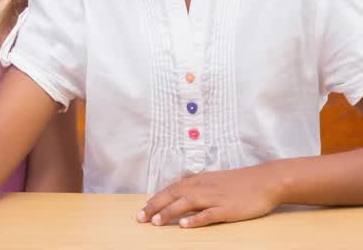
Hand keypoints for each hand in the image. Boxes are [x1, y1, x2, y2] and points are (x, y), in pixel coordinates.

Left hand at [137, 165, 283, 227]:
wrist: (265, 180)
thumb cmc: (239, 183)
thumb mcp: (212, 180)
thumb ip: (196, 186)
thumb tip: (179, 193)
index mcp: (197, 181)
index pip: (169, 190)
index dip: (154, 200)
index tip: (140, 210)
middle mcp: (202, 187)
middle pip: (172, 195)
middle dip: (154, 207)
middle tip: (140, 218)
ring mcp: (215, 198)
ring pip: (186, 203)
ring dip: (169, 212)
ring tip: (156, 222)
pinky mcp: (227, 209)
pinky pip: (208, 214)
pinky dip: (195, 219)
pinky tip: (185, 225)